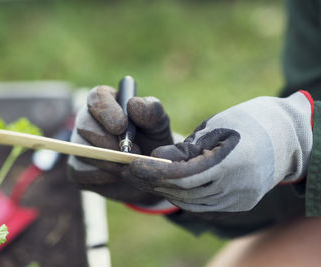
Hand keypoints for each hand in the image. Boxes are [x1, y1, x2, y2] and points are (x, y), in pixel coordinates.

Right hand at [67, 85, 173, 203]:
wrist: (150, 172)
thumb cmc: (154, 141)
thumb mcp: (159, 124)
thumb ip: (151, 111)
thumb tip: (132, 104)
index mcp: (106, 101)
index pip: (97, 98)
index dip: (106, 111)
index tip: (121, 126)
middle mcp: (87, 120)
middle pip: (84, 126)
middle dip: (108, 142)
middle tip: (133, 153)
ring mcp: (79, 145)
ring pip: (82, 152)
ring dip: (109, 162)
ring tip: (130, 166)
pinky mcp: (77, 168)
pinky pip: (80, 172)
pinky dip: (101, 177)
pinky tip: (118, 176)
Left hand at [127, 91, 312, 211]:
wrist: (287, 137)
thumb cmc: (248, 121)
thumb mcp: (215, 126)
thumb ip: (186, 147)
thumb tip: (156, 159)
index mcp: (231, 162)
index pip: (182, 175)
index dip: (154, 171)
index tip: (131, 165)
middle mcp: (236, 187)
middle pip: (184, 191)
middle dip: (154, 181)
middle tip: (131, 170)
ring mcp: (240, 199)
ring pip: (192, 202)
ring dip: (166, 189)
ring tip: (146, 176)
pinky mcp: (241, 204)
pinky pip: (204, 205)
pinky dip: (184, 195)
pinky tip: (169, 184)